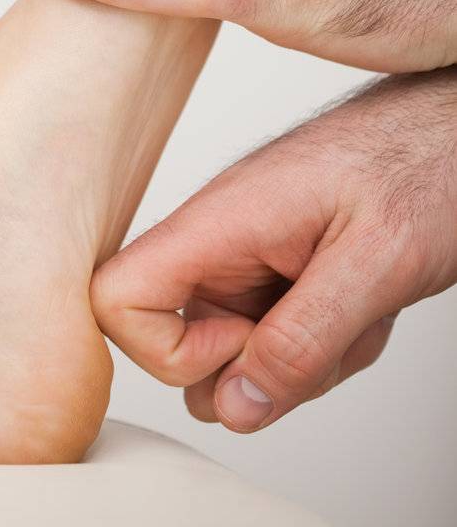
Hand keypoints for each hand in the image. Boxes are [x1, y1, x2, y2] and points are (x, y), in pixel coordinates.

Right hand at [90, 67, 456, 431]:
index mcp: (221, 217)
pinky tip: (361, 303)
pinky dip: (323, 344)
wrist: (449, 132)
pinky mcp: (273, 270)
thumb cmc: (418, 167)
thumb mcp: (374, 263)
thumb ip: (302, 341)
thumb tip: (233, 407)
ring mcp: (245, 255)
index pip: (116, 295)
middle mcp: (219, 236)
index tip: (244, 348)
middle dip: (259, 368)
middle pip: (177, 342)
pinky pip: (272, 339)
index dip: (167, 352)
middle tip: (326, 332)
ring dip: (304, 358)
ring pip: (236, 350)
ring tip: (358, 307)